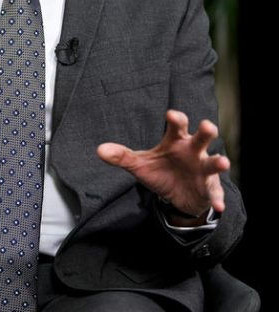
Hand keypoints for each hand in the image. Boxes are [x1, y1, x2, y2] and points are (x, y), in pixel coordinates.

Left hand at [97, 109, 229, 218]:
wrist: (177, 195)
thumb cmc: (161, 170)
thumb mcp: (140, 163)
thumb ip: (122, 156)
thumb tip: (99, 150)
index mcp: (175, 141)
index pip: (177, 126)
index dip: (176, 119)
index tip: (171, 115)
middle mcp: (193, 151)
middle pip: (201, 138)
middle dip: (205, 132)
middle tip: (207, 126)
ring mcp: (203, 169)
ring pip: (213, 162)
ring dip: (218, 162)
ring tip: (223, 162)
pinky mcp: (210, 188)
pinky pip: (215, 193)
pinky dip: (217, 199)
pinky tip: (218, 206)